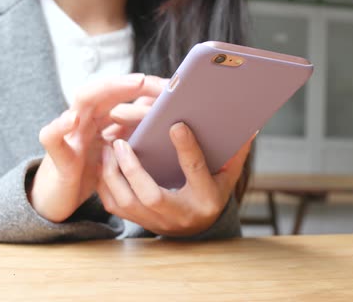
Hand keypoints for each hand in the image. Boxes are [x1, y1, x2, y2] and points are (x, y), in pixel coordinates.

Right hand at [28, 74, 163, 222]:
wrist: (59, 198)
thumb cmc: (91, 172)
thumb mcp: (119, 151)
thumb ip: (134, 132)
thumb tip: (164, 116)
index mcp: (100, 116)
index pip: (121, 91)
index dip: (143, 86)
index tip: (170, 85)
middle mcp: (85, 118)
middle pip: (106, 89)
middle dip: (130, 81)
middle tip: (153, 79)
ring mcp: (71, 133)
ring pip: (83, 100)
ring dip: (107, 89)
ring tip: (133, 84)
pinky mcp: (57, 155)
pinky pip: (52, 137)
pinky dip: (59, 127)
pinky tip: (71, 120)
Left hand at [97, 122, 253, 235]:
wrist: (197, 228)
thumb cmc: (211, 194)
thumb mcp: (227, 175)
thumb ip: (235, 152)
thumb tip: (249, 127)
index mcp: (206, 199)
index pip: (196, 172)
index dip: (187, 148)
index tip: (176, 124)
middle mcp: (180, 215)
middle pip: (151, 196)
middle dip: (132, 168)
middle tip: (121, 141)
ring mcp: (157, 222)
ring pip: (126, 203)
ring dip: (112, 175)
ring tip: (107, 148)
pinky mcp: (139, 222)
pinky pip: (115, 206)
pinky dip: (105, 184)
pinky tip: (104, 163)